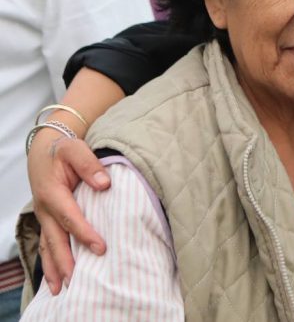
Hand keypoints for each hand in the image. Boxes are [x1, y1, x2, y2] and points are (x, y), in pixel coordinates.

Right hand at [27, 129, 109, 293]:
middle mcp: (45, 208)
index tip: (100, 248)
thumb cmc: (63, 149)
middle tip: (77, 280)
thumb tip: (104, 184)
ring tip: (61, 289)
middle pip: (55, 239)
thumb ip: (89, 164)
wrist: (45, 149)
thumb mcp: (75, 149)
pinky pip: (47, 243)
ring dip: (54, 267)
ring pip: (47, 245)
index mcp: (52, 192)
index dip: (84, 233)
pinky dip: (50, 261)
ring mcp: (44, 216)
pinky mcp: (47, 220)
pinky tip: (56, 277)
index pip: (70, 217)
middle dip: (65, 260)